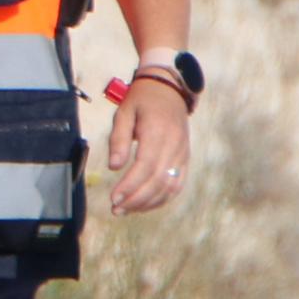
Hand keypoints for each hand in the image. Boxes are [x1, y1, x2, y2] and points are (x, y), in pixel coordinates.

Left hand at [103, 77, 191, 216]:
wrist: (169, 89)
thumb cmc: (141, 100)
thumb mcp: (124, 113)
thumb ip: (118, 140)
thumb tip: (114, 167)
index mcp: (158, 131)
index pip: (145, 166)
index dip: (130, 186)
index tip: (113, 198)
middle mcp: (174, 144)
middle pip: (158, 180)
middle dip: (136, 199)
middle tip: (116, 209)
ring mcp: (182, 153)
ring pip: (169, 186)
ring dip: (148, 202)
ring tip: (127, 210)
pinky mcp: (185, 158)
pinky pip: (178, 183)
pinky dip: (163, 198)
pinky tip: (145, 205)